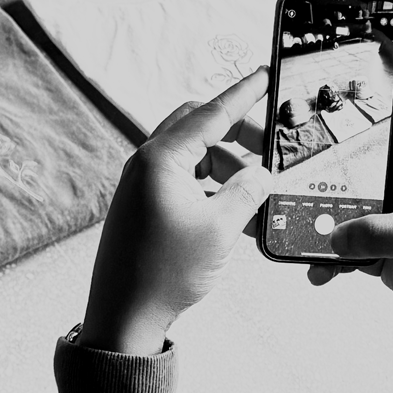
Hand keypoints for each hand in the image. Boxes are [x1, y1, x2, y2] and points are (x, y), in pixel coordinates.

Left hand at [79, 71, 272, 355]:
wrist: (123, 316)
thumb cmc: (164, 272)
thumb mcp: (221, 228)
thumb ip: (248, 191)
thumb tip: (263, 174)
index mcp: (162, 159)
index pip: (211, 113)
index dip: (244, 95)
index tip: (265, 76)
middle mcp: (147, 164)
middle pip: (200, 128)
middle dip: (238, 135)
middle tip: (270, 150)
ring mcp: (143, 185)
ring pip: (195, 157)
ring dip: (228, 169)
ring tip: (258, 195)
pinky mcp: (143, 206)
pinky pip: (185, 182)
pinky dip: (212, 189)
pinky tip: (236, 213)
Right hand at [308, 133, 392, 343]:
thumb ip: (376, 233)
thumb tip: (335, 238)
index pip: (378, 130)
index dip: (348, 118)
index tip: (309, 114)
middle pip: (346, 175)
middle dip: (313, 179)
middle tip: (278, 180)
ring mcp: (387, 226)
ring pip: (339, 218)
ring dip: (315, 228)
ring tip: (291, 235)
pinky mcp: (383, 257)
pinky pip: (344, 255)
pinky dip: (327, 263)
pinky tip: (318, 271)